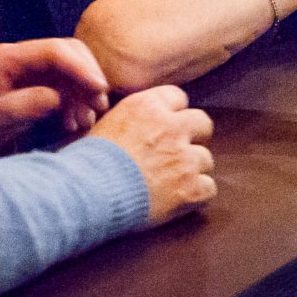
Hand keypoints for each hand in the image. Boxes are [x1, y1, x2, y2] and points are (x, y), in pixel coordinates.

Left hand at [0, 38, 110, 155]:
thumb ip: (19, 106)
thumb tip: (55, 97)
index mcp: (9, 57)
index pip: (54, 51)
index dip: (80, 67)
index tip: (98, 88)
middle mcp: (22, 58)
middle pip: (69, 53)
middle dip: (88, 75)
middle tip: (99, 104)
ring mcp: (29, 70)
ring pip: (70, 70)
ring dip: (84, 92)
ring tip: (86, 120)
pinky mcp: (33, 85)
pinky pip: (65, 86)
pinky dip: (75, 102)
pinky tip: (74, 123)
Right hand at [88, 84, 215, 225]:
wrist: (89, 194)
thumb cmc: (87, 163)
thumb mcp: (104, 126)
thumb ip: (129, 119)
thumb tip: (134, 125)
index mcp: (147, 106)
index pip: (178, 97)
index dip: (173, 113)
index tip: (166, 126)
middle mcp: (170, 127)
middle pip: (202, 122)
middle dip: (194, 136)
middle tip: (178, 151)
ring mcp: (184, 157)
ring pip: (206, 158)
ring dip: (193, 169)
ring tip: (173, 181)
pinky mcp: (190, 187)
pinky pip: (209, 187)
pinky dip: (198, 194)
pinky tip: (181, 199)